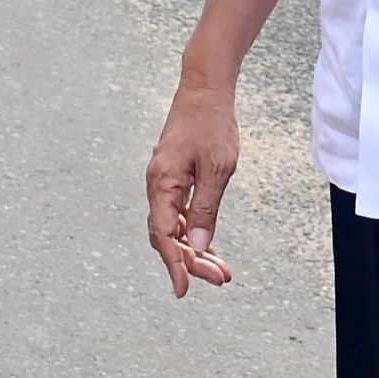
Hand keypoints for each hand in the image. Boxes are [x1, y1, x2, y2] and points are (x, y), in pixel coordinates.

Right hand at [146, 79, 237, 295]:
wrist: (205, 87)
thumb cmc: (211, 123)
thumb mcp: (217, 168)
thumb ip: (206, 208)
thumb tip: (199, 246)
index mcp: (162, 184)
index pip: (163, 236)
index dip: (174, 265)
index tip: (183, 290)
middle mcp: (158, 185)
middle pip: (168, 236)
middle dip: (192, 261)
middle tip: (220, 278)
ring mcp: (166, 180)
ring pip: (174, 226)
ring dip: (195, 248)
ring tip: (220, 269)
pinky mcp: (175, 175)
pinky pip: (180, 212)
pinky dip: (194, 230)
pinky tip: (208, 244)